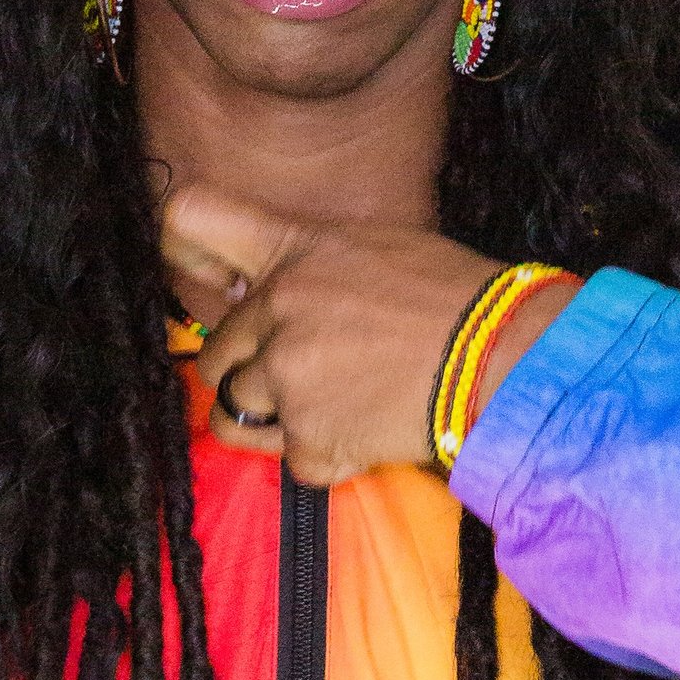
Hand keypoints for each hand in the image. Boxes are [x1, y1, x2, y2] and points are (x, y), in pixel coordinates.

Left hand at [161, 182, 570, 486]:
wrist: (504, 358)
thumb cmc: (455, 298)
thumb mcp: (374, 247)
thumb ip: (306, 264)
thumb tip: (260, 289)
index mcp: (292, 254)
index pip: (192, 218)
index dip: (174, 241)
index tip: (182, 265)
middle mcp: (277, 312)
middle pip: (214, 353)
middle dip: (247, 369)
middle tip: (302, 374)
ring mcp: (288, 381)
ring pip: (233, 415)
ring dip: (271, 421)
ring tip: (326, 410)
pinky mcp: (311, 440)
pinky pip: (292, 460)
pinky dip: (325, 456)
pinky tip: (365, 432)